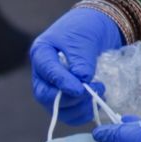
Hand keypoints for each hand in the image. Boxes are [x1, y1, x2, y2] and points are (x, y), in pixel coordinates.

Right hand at [30, 6, 121, 123]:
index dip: (63, 83)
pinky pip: (69, 114)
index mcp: (41, 53)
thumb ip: (81, 61)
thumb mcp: (83, 40)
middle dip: (71, 98)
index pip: (47, 73)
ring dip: (79, 107)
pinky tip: (96, 103)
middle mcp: (42, 74)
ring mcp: (52, 88)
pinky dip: (83, 113)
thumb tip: (82, 83)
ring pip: (57, 109)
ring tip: (99, 93)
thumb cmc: (86, 28)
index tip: (81, 89)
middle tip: (93, 90)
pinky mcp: (65, 97)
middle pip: (46, 96)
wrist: (97, 27)